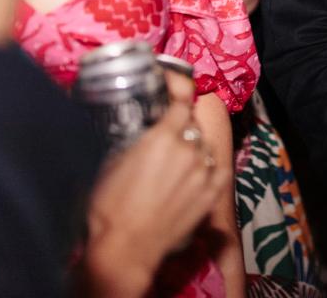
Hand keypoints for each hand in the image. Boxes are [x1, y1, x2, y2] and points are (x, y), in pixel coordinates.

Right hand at [81, 77, 223, 297]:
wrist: (124, 248)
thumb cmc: (109, 207)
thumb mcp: (114, 159)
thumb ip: (137, 135)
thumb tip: (144, 125)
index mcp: (163, 136)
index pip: (183, 97)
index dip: (178, 83)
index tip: (172, 78)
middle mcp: (189, 149)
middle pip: (192, 123)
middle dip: (179, 124)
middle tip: (163, 134)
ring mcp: (203, 171)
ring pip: (204, 145)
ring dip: (192, 147)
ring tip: (172, 163)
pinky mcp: (211, 193)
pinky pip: (216, 168)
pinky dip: (207, 166)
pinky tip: (194, 172)